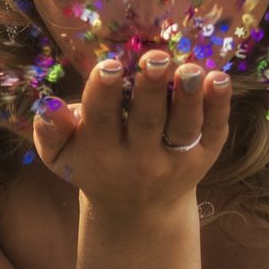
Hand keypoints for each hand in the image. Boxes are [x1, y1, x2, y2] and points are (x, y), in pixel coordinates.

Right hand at [32, 52, 230, 212]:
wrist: (138, 210)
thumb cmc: (93, 166)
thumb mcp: (62, 157)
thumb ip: (50, 131)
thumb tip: (49, 105)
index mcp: (102, 154)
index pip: (102, 121)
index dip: (104, 92)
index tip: (109, 66)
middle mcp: (141, 160)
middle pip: (147, 121)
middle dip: (151, 89)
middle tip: (155, 58)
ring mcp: (176, 160)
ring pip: (184, 127)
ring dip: (189, 97)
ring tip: (190, 69)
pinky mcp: (205, 156)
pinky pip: (213, 130)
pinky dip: (219, 106)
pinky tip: (219, 79)